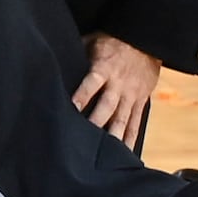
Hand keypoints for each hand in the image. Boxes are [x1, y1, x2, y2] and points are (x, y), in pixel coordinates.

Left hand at [72, 31, 162, 145]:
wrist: (147, 40)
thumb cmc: (112, 42)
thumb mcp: (91, 42)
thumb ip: (76, 55)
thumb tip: (50, 61)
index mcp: (104, 68)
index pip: (91, 83)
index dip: (81, 95)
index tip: (71, 109)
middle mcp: (119, 84)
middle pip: (107, 106)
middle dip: (96, 123)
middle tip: (84, 140)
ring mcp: (131, 95)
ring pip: (122, 119)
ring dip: (114, 137)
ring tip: (107, 155)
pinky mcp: (141, 102)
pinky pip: (136, 123)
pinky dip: (131, 138)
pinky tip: (125, 153)